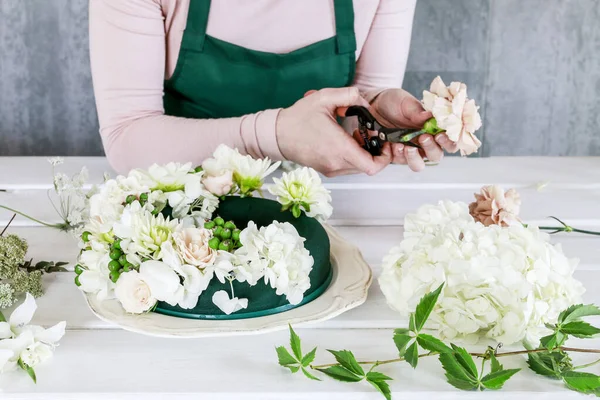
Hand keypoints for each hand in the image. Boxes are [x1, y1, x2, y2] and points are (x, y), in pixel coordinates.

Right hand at [276, 87, 391, 176]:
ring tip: (355, 136)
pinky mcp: (327, 170)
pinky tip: (345, 141)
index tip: (384, 144)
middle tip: (369, 135)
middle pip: (368, 166)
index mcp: (339, 148)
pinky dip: (353, 156)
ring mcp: (331, 168)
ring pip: (359, 167)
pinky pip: (348, 167)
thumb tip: (364, 102)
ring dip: (363, 153)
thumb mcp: (324, 97)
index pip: (372, 166)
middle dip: (374, 151)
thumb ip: (349, 94)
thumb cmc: (298, 119)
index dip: (384, 158)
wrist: (278, 135)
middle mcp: (336, 162)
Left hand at [370, 88, 457, 171]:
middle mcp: (426, 141)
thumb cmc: (394, 102)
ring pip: (419, 164)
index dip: (450, 141)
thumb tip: (430, 115)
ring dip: (415, 158)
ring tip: (407, 146)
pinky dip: (399, 156)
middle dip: (432, 149)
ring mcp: (411, 149)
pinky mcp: (397, 155)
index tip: (440, 135)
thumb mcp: (405, 102)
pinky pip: (401, 162)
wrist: (374, 105)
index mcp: (434, 128)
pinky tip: (395, 145)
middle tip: (423, 138)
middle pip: (437, 155)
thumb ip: (417, 110)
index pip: (451, 139)